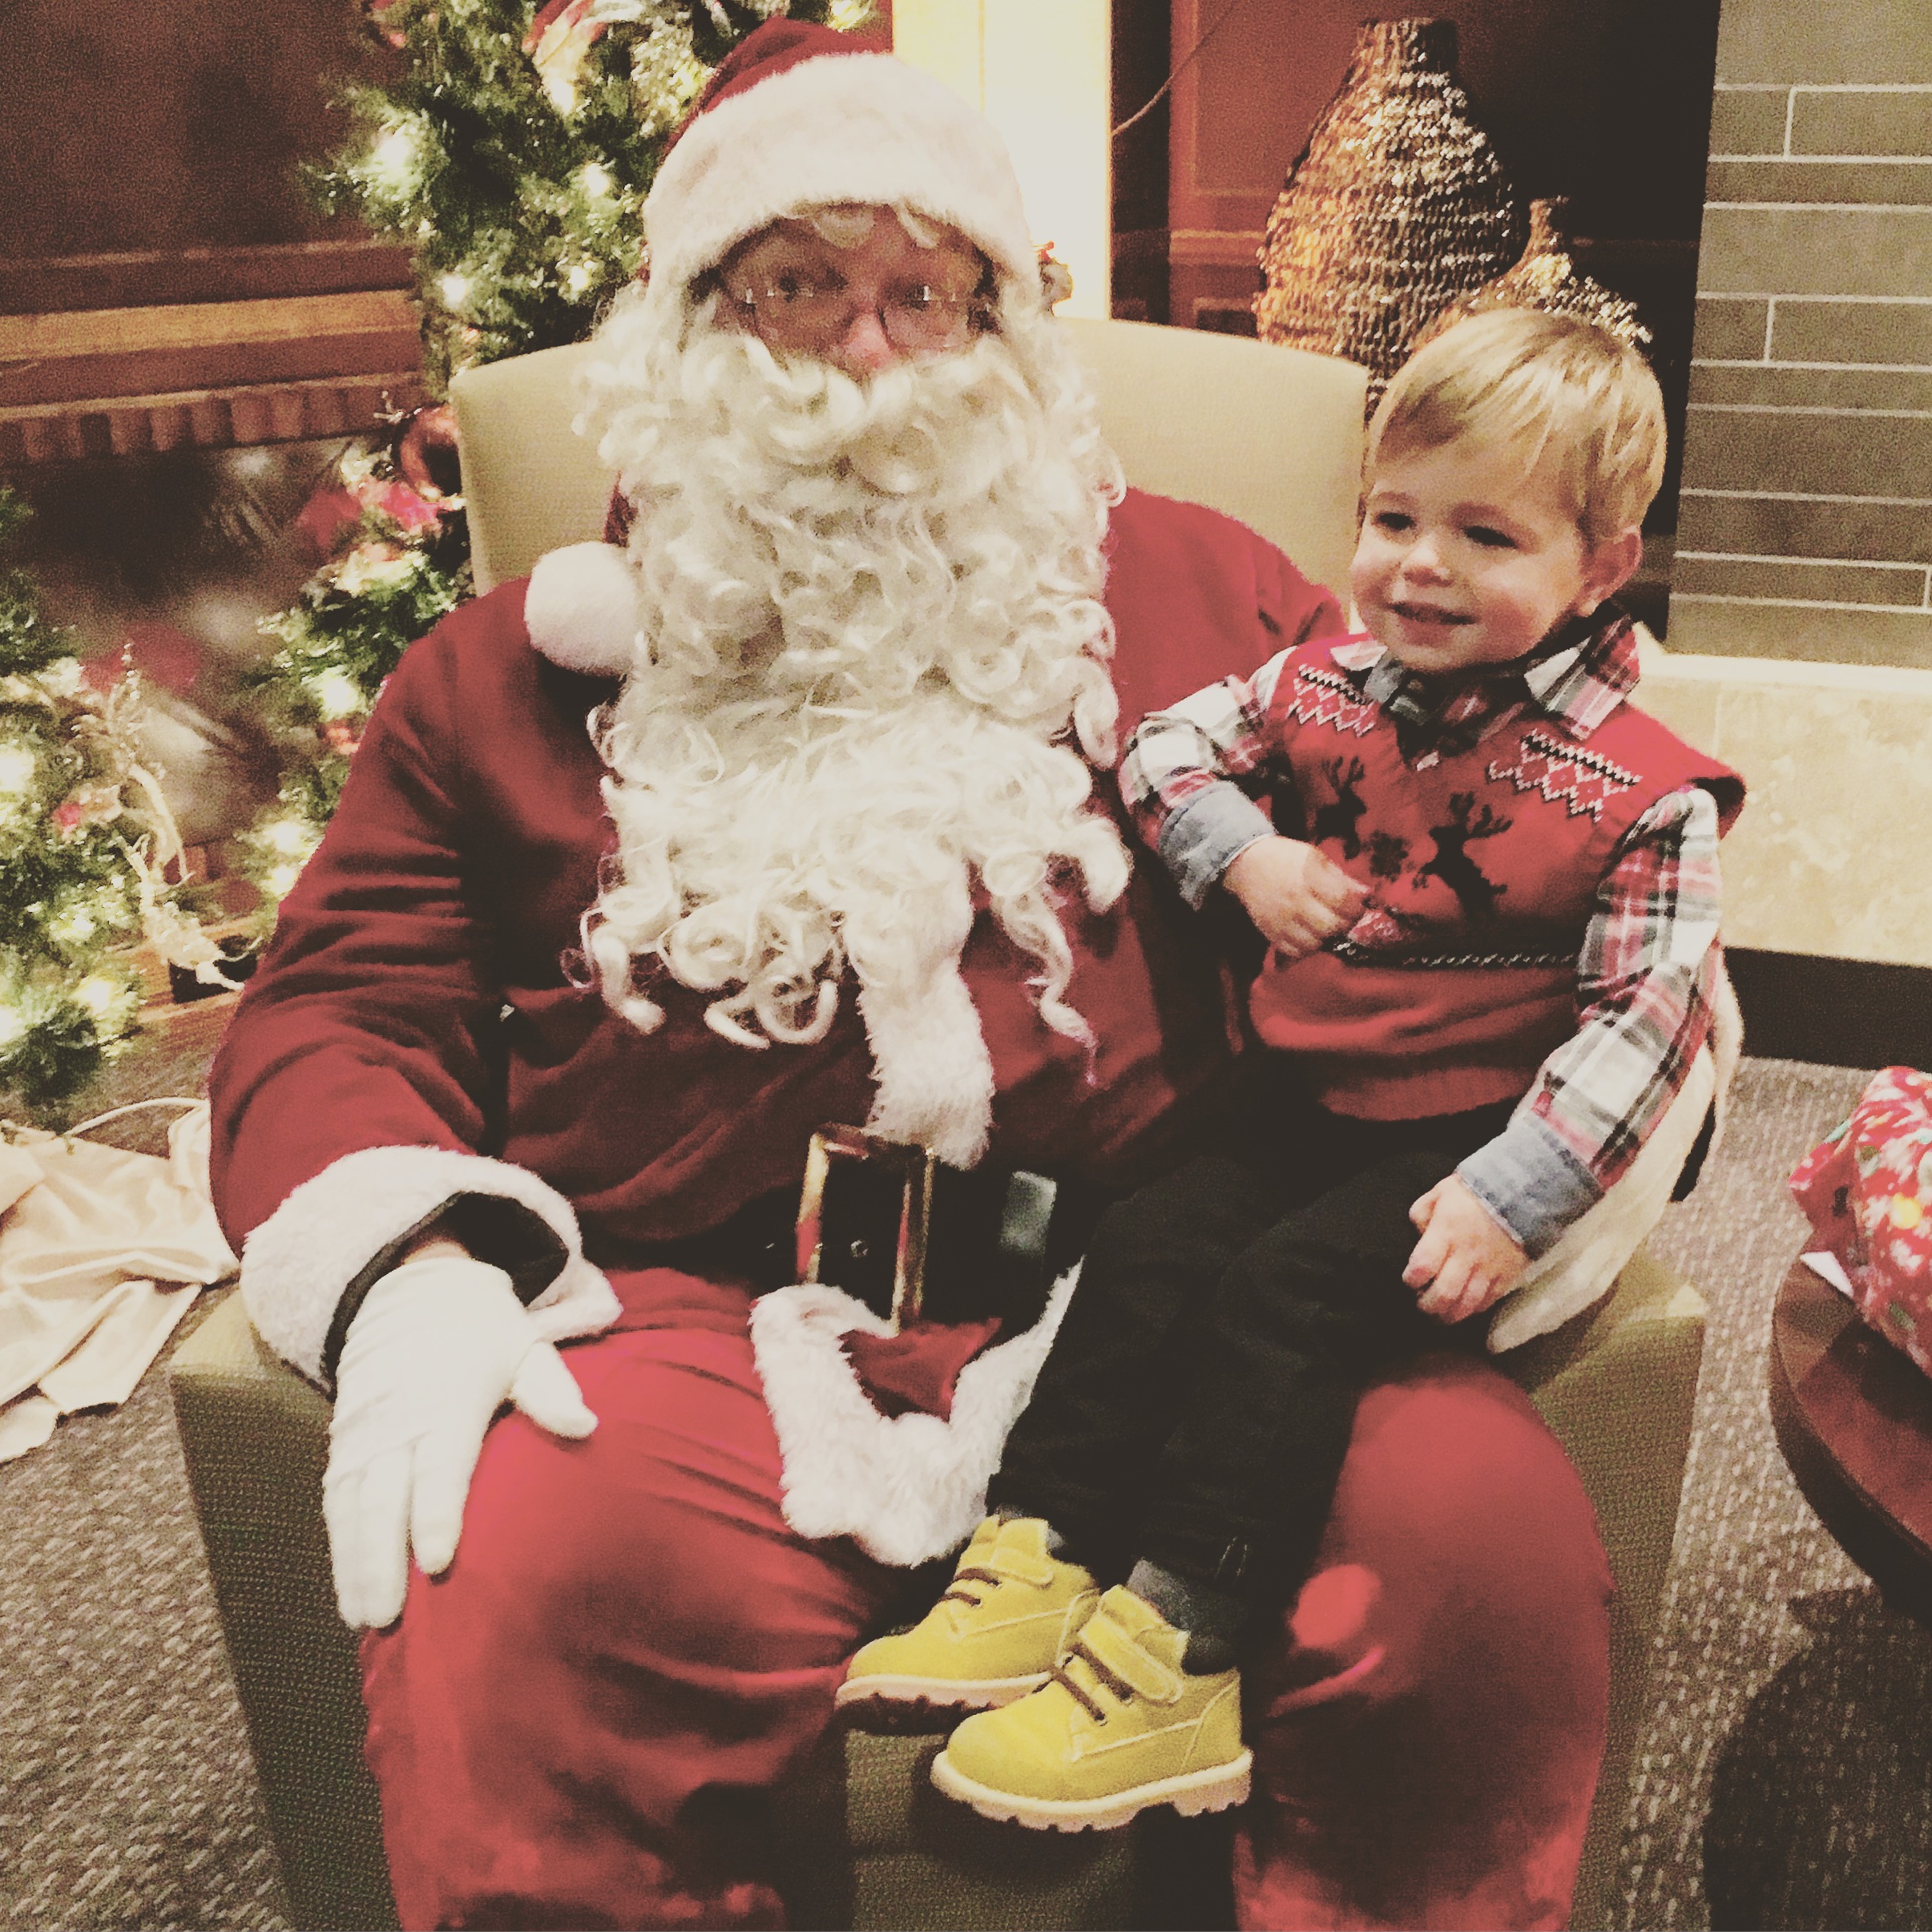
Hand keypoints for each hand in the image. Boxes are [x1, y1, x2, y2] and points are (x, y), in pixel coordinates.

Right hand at [325, 1253, 596, 1628]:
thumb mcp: (523, 1349)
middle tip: (388, 1617)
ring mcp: (365, 1435)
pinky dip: (338, 1548)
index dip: (437, 1514)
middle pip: (385, 1499)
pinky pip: (336, 1501)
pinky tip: (348, 1592)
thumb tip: (587, 1426)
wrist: (415, 1289)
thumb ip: (550, 1390)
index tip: (439, 1562)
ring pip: (353, 1508)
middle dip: (382, 1560)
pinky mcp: (345, 1443)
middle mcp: (397, 1423)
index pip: (441, 1467)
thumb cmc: (482, 1332)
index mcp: (447, 1403)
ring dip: (355, 1565)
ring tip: (363, 1619)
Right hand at [1222, 837, 1369, 959]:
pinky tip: (1309, 935)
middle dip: (1344, 925)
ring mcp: (1281, 921)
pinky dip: (1306, 948)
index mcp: (1309, 879)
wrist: (1248, 864)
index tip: (1358, 906)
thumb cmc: (1286, 858)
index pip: (1343, 902)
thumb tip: (1366, 895)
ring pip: (1314, 944)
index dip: (1356, 908)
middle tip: (1343, 918)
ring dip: (1325, 938)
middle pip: (1331, 927)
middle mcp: (1295, 903)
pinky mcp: (1271, 933)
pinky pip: (1295, 952)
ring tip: (1325, 927)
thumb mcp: (1316, 857)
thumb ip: (1341, 878)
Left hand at [1403, 1177, 1527, 1323]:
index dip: (1412, 1280)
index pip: (1422, 1266)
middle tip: (1423, 1304)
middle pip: (1444, 1293)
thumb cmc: (1474, 1191)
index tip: (1410, 1280)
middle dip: (1428, 1306)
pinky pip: (1489, 1300)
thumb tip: (1418, 1235)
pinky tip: (1466, 1307)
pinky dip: (1475, 1308)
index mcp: (1446, 1233)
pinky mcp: (1508, 1275)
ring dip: (1451, 1314)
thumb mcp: (1440, 1193)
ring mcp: (1489, 1268)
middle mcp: (1466, 1255)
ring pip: (1467, 1304)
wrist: (1521, 1191)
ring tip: (1442, 1314)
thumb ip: (1422, 1214)